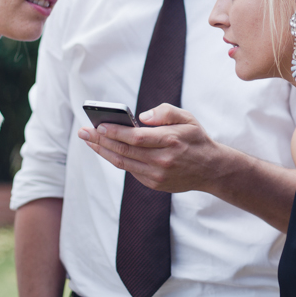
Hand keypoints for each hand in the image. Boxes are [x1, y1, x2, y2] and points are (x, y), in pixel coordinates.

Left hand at [78, 103, 224, 192]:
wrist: (211, 169)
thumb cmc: (196, 139)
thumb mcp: (188, 118)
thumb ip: (165, 112)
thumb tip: (142, 117)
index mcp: (171, 140)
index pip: (136, 137)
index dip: (115, 132)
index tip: (99, 125)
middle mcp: (163, 160)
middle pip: (124, 150)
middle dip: (101, 140)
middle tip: (84, 132)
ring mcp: (157, 175)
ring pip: (123, 163)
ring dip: (103, 151)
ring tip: (89, 141)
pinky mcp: (154, 184)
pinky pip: (130, 170)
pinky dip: (116, 159)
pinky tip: (106, 150)